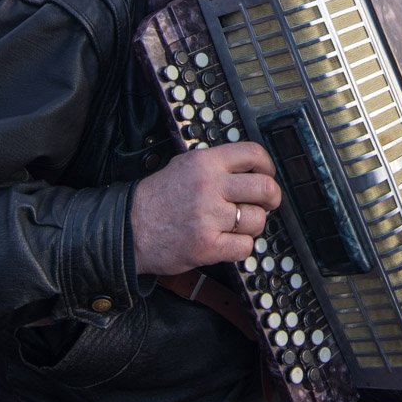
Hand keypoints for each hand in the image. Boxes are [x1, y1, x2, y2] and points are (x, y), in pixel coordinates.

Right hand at [130, 142, 281, 276]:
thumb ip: (216, 164)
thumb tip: (251, 168)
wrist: (129, 229)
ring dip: (252, 225)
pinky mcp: (208, 245)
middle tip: (266, 203)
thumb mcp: (184, 165)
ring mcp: (210, 217)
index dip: (268, 166)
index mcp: (206, 163)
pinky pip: (246, 246)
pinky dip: (240, 247)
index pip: (254, 155)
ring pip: (258, 220)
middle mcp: (210, 186)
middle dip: (271, 198)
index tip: (267, 175)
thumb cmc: (157, 198)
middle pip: (265, 188)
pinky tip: (227, 241)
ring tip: (236, 225)